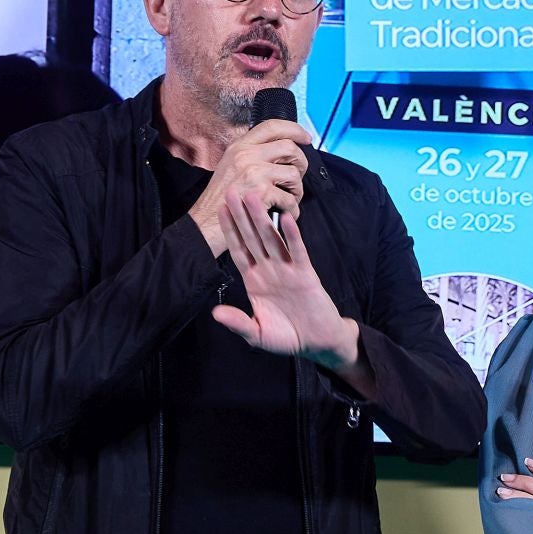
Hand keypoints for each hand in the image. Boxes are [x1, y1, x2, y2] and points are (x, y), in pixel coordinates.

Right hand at [187, 119, 310, 255]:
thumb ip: (252, 154)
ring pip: (293, 173)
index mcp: (239, 146)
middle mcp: (246, 155)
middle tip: (296, 178)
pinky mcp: (260, 192)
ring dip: (297, 189)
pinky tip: (284, 213)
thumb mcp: (229, 165)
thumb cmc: (220, 199)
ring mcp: (253, 172)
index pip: (272, 126)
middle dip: (300, 164)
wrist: (206, 222)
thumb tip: (282, 152)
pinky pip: (290, 198)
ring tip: (289, 198)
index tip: (306, 137)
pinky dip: (292, 209)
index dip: (294, 129)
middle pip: (289, 147)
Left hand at [211, 191, 369, 387]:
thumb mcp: (257, 334)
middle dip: (241, 215)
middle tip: (232, 190)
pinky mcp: (306, 275)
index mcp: (254, 281)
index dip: (228, 231)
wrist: (317, 343)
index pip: (238, 251)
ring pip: (272, 239)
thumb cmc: (287, 337)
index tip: (219, 210)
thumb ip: (238, 323)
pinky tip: (286, 218)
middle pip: (252, 238)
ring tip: (253, 196)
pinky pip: (298, 252)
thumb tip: (215, 314)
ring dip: (263, 218)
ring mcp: (287, 270)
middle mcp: (269, 271)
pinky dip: (292, 236)